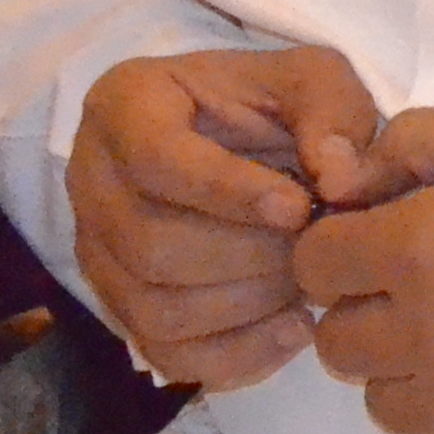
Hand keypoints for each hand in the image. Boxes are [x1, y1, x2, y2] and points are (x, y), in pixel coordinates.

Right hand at [69, 44, 383, 388]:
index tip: (298, 207)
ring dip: (250, 305)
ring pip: (157, 307)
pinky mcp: (122, 307)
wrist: (248, 139)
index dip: (229, 192)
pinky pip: (167, 354)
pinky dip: (239, 354)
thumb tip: (341, 183)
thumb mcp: (313, 78)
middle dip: (251, 255)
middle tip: (315, 246)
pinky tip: (294, 326)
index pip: (157, 160)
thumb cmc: (274, 101)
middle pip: (153, 245)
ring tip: (308, 279)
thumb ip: (333, 112)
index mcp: (126, 106)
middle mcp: (92, 182)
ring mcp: (99, 252)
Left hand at [293, 101, 433, 433]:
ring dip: (412, 373)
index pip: (315, 266)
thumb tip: (351, 175)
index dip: (343, 248)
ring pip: (387, 406)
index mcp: (424, 248)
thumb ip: (421, 139)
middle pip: (338, 346)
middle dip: (370, 312)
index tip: (380, 242)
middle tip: (429, 288)